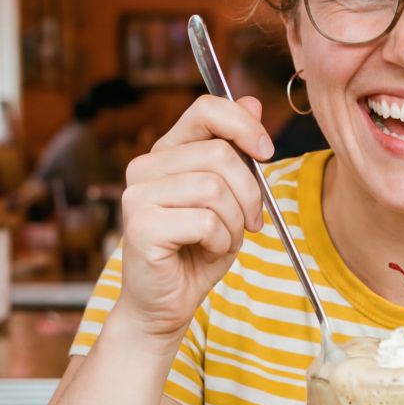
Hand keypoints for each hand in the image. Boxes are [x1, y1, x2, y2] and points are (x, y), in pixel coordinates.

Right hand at [115, 96, 272, 346]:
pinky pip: (205, 221)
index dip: (243, 125)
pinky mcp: (140, 225)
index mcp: (167, 153)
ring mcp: (137, 195)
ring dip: (235, 222)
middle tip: (251, 221)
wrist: (166, 304)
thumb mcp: (229, 197)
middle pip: (219, 154)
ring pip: (215, 189)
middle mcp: (145, 167)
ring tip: (223, 240)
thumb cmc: (198, 251)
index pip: (205, 109)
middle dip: (250, 193)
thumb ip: (237, 152)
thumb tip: (252, 100)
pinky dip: (221, 241)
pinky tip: (206, 251)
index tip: (266, 152)